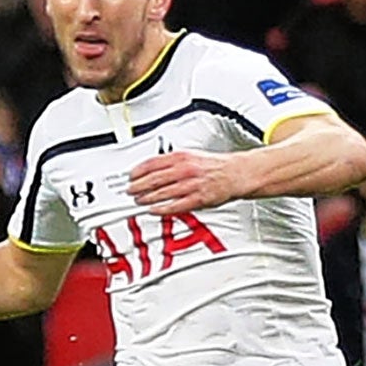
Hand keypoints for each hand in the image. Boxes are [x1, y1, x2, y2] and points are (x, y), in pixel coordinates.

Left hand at [127, 149, 249, 213]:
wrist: (236, 173)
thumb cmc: (213, 166)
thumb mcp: (190, 156)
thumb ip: (170, 161)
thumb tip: (150, 167)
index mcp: (181, 157)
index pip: (152, 163)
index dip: (138, 171)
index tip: (130, 176)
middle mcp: (185, 169)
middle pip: (154, 179)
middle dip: (138, 186)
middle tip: (130, 191)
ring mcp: (191, 185)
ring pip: (162, 193)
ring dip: (147, 198)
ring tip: (138, 200)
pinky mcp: (198, 199)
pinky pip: (175, 205)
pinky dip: (161, 209)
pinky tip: (153, 210)